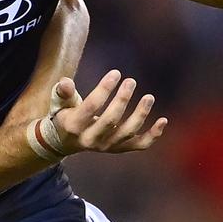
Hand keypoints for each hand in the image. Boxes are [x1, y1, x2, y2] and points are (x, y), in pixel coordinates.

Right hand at [49, 70, 167, 154]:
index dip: (104, 89)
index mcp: (74, 126)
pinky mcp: (118, 148)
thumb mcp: (59, 102)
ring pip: (127, 132)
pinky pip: (139, 144)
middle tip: (131, 81)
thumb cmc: (65, 114)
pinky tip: (163, 120)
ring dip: (140, 114)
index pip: (91, 107)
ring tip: (149, 97)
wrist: (66, 140)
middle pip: (111, 121)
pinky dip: (153, 135)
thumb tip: (65, 82)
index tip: (116, 73)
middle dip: (123, 99)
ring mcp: (106, 146)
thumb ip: (62, 92)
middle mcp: (90, 139)